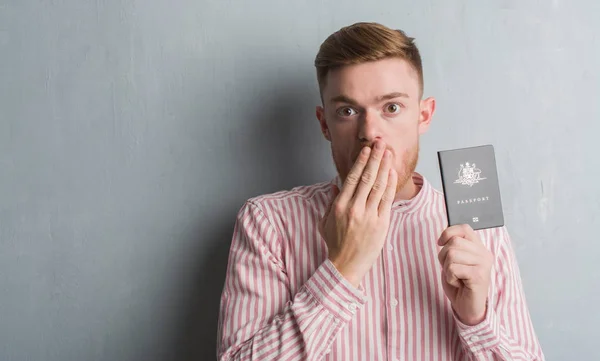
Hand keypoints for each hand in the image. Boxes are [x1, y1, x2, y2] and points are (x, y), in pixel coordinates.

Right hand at [319, 140, 397, 287]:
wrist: (346, 265)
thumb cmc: (335, 244)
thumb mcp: (326, 221)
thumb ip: (331, 201)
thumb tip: (336, 184)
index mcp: (340, 206)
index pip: (352, 178)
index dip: (360, 161)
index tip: (366, 150)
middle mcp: (355, 208)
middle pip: (367, 177)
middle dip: (375, 158)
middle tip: (380, 143)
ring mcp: (369, 216)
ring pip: (379, 186)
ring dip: (384, 167)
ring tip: (388, 153)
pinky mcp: (381, 223)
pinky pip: (387, 200)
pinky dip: (390, 185)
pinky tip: (392, 173)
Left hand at [437, 224, 492, 324]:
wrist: (468, 308)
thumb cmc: (460, 284)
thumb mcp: (455, 261)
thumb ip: (453, 247)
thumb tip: (443, 236)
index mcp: (479, 248)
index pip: (463, 228)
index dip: (448, 233)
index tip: (440, 243)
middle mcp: (484, 254)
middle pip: (454, 242)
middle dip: (444, 256)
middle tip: (451, 269)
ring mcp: (483, 264)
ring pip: (452, 254)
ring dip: (447, 268)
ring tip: (456, 277)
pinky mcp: (479, 276)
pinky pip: (453, 268)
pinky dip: (450, 277)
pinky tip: (459, 284)